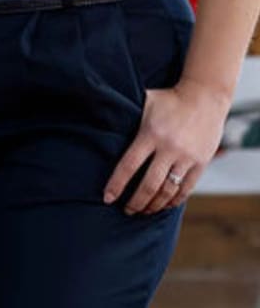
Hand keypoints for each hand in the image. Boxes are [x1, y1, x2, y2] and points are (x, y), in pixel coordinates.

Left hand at [103, 79, 229, 214]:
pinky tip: (164, 205)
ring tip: (143, 211)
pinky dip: (173, 201)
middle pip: (148, 185)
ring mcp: (186, 157)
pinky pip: (185, 189)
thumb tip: (102, 117)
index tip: (108, 198)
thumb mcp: (146, 101)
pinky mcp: (201, 163)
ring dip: (153, 205)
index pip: (129, 165)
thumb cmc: (169, 98)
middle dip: (135, 202)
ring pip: (167, 191)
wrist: (204, 96)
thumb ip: (129, 113)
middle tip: (126, 211)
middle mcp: (168, 148)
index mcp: (150, 133)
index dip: (117, 184)